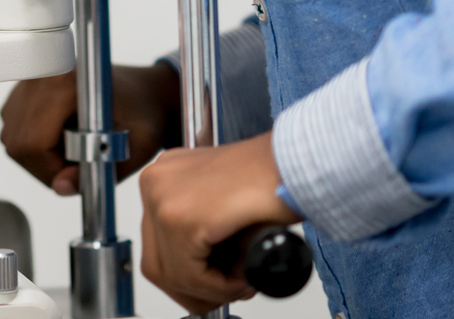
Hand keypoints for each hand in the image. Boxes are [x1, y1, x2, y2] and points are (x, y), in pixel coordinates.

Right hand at [0, 62, 179, 195]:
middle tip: (76, 168)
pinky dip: (34, 142)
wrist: (143, 89)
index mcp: (65, 81)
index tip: (77, 174)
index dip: (53, 170)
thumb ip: (101, 171)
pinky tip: (61, 139)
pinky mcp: (24, 87)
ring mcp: (29, 79)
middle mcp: (41, 74)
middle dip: (44, 167)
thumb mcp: (137, 147)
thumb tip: (62, 186)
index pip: (34, 143)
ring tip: (72, 152)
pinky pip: (14, 126)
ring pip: (12, 135)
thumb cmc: (144, 112)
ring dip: (38, 156)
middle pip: (18, 141)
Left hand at [137, 134, 300, 313]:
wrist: (295, 163)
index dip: (189, 273)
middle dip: (194, 287)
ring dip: (208, 290)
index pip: (157, 241)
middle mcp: (157, 181)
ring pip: (169, 272)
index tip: (217, 281)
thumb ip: (203, 230)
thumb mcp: (224, 203)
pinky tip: (240, 279)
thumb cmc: (272, 178)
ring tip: (238, 285)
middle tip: (227, 290)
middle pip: (157, 259)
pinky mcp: (179, 217)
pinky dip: (217, 287)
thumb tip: (203, 270)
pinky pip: (188, 274)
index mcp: (166, 176)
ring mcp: (161, 197)